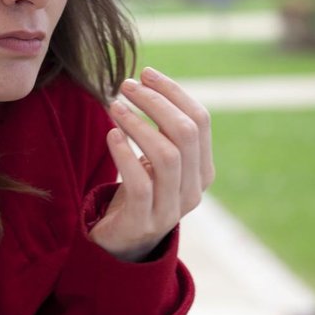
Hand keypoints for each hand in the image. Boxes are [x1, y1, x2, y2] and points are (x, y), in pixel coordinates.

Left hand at [89, 67, 213, 261]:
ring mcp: (171, 208)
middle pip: (185, 133)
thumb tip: (148, 81)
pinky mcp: (144, 221)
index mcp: (203, 169)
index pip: (200, 120)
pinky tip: (111, 134)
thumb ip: (162, 130)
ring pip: (166, 156)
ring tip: (114, 106)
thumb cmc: (139, 189)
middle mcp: (194, 189)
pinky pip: (139, 183)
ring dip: (138, 124)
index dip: (173, 92)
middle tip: (125, 85)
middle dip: (155, 102)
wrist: (122, 241)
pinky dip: (124, 154)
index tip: (146, 73)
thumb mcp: (157, 159)